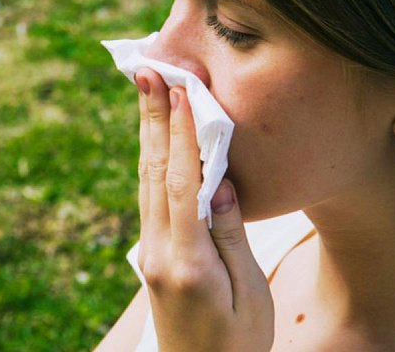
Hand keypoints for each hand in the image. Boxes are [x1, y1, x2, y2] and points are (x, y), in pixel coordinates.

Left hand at [135, 69, 273, 351]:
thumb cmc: (238, 345)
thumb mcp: (249, 295)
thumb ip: (233, 237)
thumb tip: (221, 182)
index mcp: (187, 262)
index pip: (182, 184)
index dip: (180, 134)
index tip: (179, 89)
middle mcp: (158, 252)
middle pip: (153, 172)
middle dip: (151, 117)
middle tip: (146, 70)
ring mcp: (149, 253)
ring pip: (146, 180)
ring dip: (147, 132)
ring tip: (145, 90)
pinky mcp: (151, 255)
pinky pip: (149, 196)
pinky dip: (151, 159)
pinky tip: (153, 138)